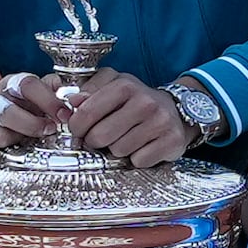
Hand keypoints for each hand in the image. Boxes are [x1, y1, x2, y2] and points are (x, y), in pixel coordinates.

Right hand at [0, 74, 64, 163]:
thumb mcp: (33, 100)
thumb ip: (51, 93)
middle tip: (47, 132)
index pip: (28, 85)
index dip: (48, 101)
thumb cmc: (16, 112)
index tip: (63, 117)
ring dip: (14, 144)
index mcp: (11, 84)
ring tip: (18, 142)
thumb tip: (69, 93)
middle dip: (32, 126)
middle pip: (9, 112)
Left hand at [66, 73, 195, 168]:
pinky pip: (138, 161)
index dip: (76, 126)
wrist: (176, 111)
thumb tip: (71, 102)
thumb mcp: (113, 86)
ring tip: (126, 139)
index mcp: (125, 86)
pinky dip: (136, 159)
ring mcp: (160, 122)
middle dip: (96, 141)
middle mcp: (145, 102)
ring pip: (118, 151)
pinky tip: (142, 147)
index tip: (78, 129)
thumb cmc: (137, 101)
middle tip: (102, 137)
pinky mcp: (172, 141)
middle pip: (100, 136)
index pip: (86, 112)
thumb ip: (89, 91)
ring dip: (117, 150)